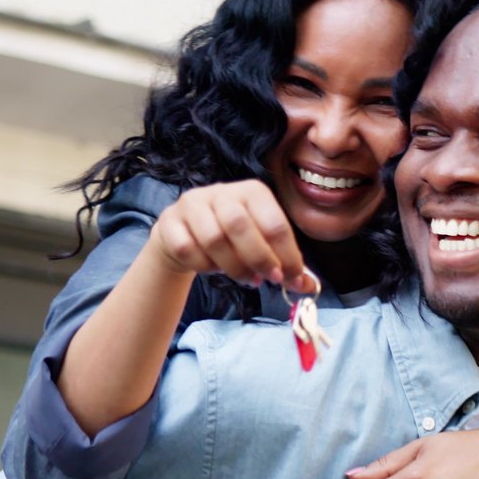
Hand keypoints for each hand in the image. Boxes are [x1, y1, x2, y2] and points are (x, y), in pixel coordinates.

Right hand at [149, 180, 314, 289]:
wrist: (184, 237)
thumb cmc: (232, 241)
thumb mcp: (262, 247)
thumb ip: (284, 264)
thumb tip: (309, 287)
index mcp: (252, 192)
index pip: (273, 222)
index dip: (286, 253)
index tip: (291, 278)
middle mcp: (221, 192)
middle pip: (239, 225)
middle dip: (258, 258)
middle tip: (268, 279)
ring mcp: (192, 204)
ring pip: (212, 238)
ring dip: (233, 266)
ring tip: (245, 278)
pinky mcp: (169, 222)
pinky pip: (187, 249)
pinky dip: (204, 266)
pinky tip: (214, 269)